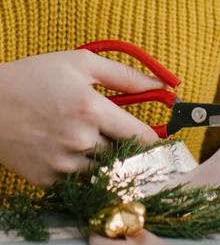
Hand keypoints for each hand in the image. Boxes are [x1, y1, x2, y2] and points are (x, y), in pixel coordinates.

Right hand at [0, 50, 161, 188]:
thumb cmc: (33, 77)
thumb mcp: (81, 63)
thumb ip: (126, 76)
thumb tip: (161, 87)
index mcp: (92, 110)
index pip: (142, 137)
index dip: (153, 138)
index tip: (155, 138)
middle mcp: (80, 140)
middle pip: (124, 155)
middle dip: (123, 145)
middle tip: (111, 133)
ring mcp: (62, 163)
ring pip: (103, 171)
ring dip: (103, 159)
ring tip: (85, 139)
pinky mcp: (45, 179)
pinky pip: (78, 181)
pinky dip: (79, 170)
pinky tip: (66, 151)